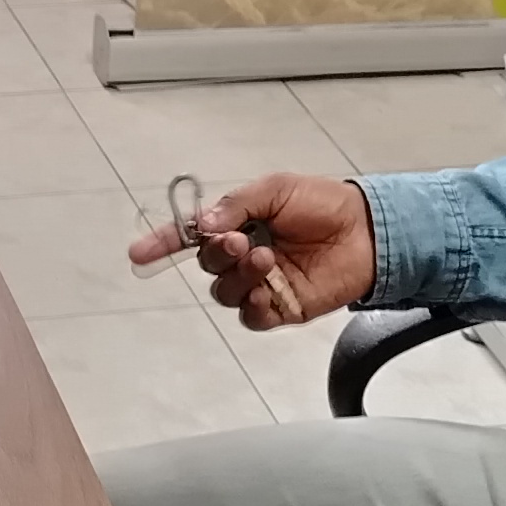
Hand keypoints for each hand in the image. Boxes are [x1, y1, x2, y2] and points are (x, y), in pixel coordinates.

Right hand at [125, 171, 373, 329]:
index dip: (164, 244)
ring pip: (225, 291)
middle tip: (240, 240)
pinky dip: (251, 304)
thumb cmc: (324, 204)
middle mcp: (244, 254)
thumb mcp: (276, 188)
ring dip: (237, 276)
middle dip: (217, 253)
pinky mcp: (280, 308)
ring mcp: (261, 283)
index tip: (139, 253)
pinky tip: (267, 288)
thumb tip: (203, 226)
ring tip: (265, 258)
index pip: (192, 236)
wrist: (367, 231)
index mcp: (239, 223)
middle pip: (207, 265)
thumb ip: (236, 205)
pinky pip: (250, 316)